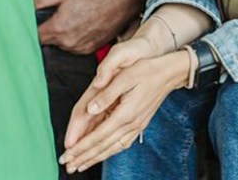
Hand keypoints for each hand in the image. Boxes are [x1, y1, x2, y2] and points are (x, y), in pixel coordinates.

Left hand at [37, 0, 139, 54]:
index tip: (29, 25)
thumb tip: (24, 5)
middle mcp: (68, 42)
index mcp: (59, 28)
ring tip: (73, 18)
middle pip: (46, 41)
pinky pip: (74, 47)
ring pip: (60, 45)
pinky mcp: (89, 49)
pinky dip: (73, 38)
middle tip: (56, 15)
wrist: (121, 0)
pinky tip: (81, 24)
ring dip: (61, 34)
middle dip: (47, 29)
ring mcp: (79, 48)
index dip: (29, 30)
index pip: (33, 37)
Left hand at [60, 44, 189, 172]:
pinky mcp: (140, 125)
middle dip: (84, 157)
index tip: (67, 154)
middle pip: (103, 146)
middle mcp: (132, 124)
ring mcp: (137, 126)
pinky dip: (109, 152)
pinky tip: (103, 155)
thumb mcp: (125, 76)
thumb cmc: (147, 71)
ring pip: (113, 148)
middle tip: (68, 166)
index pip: (98, 136)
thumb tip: (90, 108)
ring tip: (81, 165)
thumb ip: (106, 94)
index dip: (81, 147)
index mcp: (126, 113)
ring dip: (95, 158)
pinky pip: (122, 144)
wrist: (170, 73)